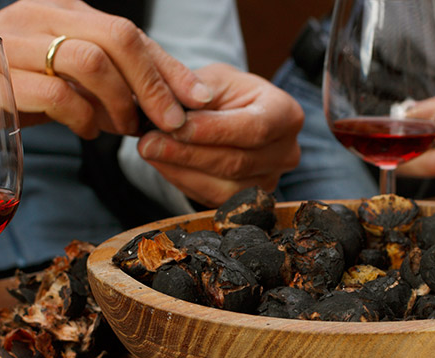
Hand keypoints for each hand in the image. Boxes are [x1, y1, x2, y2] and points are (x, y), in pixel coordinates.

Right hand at [0, 0, 211, 137]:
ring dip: (120, 101)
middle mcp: (40, 17)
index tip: (197, 99)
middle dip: (156, 83)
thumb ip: (98, 82)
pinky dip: (82, 117)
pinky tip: (87, 132)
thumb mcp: (53, 75)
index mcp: (60, 11)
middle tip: (172, 121)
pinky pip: (55, 94)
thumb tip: (153, 104)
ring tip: (124, 129)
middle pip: (118, 38)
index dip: (169, 68)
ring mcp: (15, 44)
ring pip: (90, 61)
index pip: (129, 33)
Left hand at [135, 63, 303, 206]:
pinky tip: (161, 164)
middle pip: (236, 161)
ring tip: (149, 151)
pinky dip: (182, 180)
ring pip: (222, 186)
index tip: (175, 127)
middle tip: (148, 142)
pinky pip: (212, 197)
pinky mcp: (248, 201)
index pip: (253, 128)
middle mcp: (286, 152)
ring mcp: (269, 181)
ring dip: (180, 170)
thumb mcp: (214, 79)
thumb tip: (171, 111)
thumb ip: (197, 92)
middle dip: (188, 153)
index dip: (213, 131)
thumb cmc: (225, 94)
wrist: (232, 116)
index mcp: (286, 115)